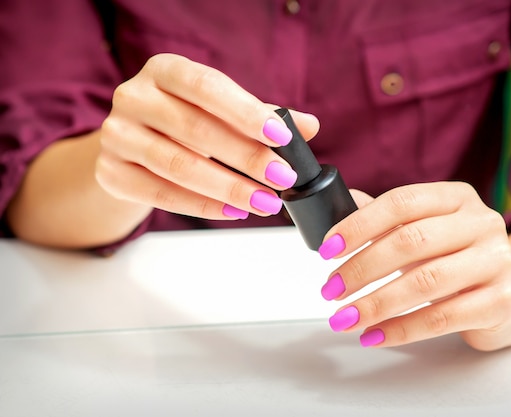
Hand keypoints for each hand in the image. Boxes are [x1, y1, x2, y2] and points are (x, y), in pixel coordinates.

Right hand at [96, 53, 319, 219]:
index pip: (207, 87)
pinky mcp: (110, 172)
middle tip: (283, 179)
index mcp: (165, 70)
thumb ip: (261, 117)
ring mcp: (116, 135)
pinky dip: (202, 206)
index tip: (284, 139)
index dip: (247, 112)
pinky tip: (234, 212)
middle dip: (246, 158)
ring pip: (177, 164)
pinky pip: (160, 193)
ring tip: (265, 202)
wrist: (130, 148)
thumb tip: (308, 127)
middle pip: (195, 128)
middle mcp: (133, 96)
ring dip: (228, 188)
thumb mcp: (219, 111)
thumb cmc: (183, 124)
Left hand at [318, 182, 510, 350]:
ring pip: (425, 282)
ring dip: (376, 303)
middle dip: (361, 268)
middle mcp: (482, 223)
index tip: (328, 249)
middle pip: (411, 241)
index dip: (359, 225)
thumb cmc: (455, 261)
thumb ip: (384, 221)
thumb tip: (337, 208)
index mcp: (457, 197)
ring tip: (345, 317)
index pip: (401, 202)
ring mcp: (497, 262)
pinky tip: (374, 335)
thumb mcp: (423, 232)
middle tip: (331, 289)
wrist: (507, 299)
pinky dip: (401, 329)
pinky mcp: (501, 302)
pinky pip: (441, 318)